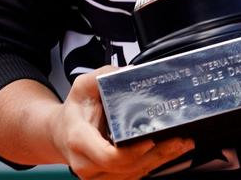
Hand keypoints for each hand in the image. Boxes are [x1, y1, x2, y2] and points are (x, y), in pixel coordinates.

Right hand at [52, 68, 193, 179]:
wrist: (59, 133)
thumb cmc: (74, 111)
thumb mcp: (83, 87)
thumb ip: (103, 77)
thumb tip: (128, 71)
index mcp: (79, 140)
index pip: (109, 156)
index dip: (133, 152)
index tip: (151, 140)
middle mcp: (86, 163)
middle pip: (126, 168)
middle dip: (156, 155)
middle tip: (179, 141)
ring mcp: (95, 176)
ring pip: (132, 175)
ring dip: (159, 162)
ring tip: (181, 146)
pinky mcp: (106, 179)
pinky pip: (132, 177)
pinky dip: (151, 166)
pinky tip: (168, 154)